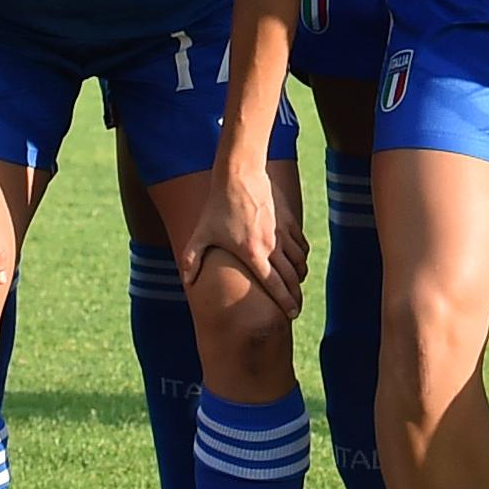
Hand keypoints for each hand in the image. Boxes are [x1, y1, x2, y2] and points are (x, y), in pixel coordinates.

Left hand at [174, 159, 303, 316]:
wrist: (238, 175)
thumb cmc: (217, 205)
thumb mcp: (201, 233)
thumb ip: (192, 259)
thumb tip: (186, 282)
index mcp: (253, 254)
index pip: (274, 285)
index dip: (285, 302)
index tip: (292, 314)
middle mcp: (271, 246)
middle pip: (291, 277)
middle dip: (296, 296)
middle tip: (296, 308)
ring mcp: (282, 232)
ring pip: (299, 261)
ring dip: (299, 276)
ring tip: (296, 285)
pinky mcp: (288, 220)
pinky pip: (301, 244)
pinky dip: (302, 256)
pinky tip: (298, 261)